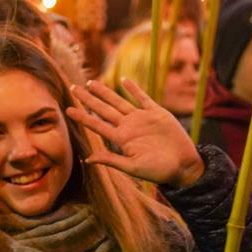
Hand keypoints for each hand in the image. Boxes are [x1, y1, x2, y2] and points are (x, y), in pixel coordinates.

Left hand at [66, 78, 203, 187]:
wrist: (184, 165)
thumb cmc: (159, 171)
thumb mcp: (133, 167)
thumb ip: (111, 160)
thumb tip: (87, 160)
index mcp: (121, 139)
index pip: (97, 125)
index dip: (83, 117)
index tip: (68, 109)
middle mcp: (128, 127)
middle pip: (104, 109)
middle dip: (88, 99)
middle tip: (73, 88)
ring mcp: (142, 118)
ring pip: (119, 101)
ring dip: (105, 92)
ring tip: (90, 82)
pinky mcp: (157, 113)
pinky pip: (143, 98)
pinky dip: (134, 89)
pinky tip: (124, 80)